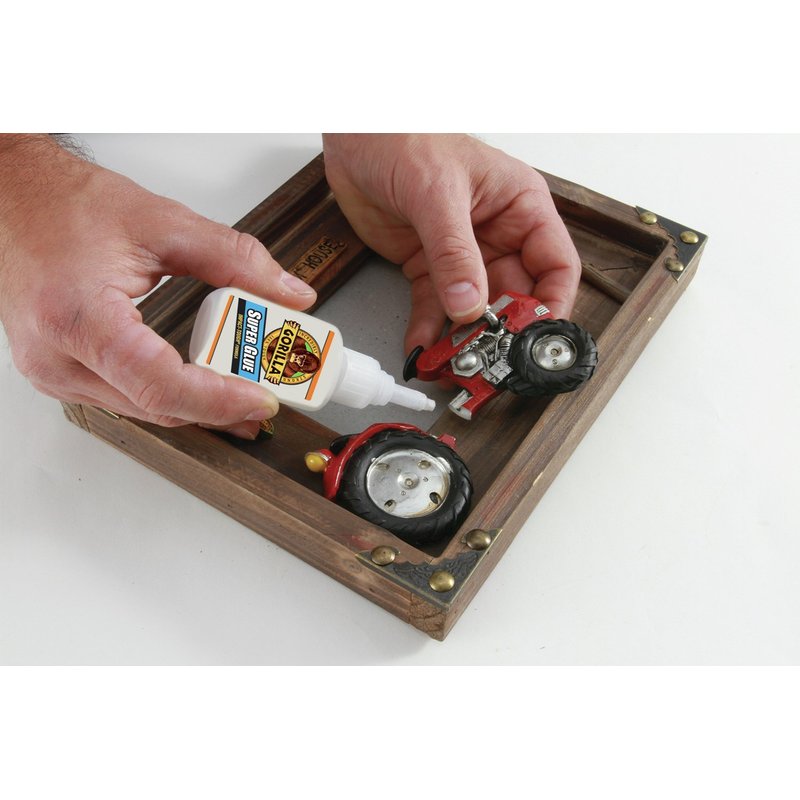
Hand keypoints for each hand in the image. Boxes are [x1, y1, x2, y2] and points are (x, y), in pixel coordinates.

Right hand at [0, 135, 315, 436]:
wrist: (14, 200)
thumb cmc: (65, 207)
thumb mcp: (163, 224)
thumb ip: (235, 260)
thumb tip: (289, 294)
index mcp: (78, 318)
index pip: (160, 384)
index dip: (219, 400)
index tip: (261, 399)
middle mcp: (57, 358)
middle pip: (158, 407)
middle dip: (221, 408)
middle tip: (271, 395)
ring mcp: (54, 373)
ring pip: (145, 412)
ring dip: (199, 408)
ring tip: (248, 392)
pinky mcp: (61, 374)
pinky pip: (127, 401)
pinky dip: (171, 397)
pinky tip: (204, 389)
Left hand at [322, 133, 580, 351]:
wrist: (353, 134)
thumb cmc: (404, 136)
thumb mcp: (437, 193)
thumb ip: (454, 252)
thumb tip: (469, 303)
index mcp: (519, 207)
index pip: (555, 265)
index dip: (551, 305)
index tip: (535, 337)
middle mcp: (497, 235)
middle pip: (514, 296)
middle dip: (502, 332)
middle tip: (487, 360)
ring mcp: (461, 255)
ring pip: (473, 310)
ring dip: (463, 340)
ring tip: (451, 364)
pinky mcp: (427, 267)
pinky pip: (434, 308)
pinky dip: (429, 332)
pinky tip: (422, 349)